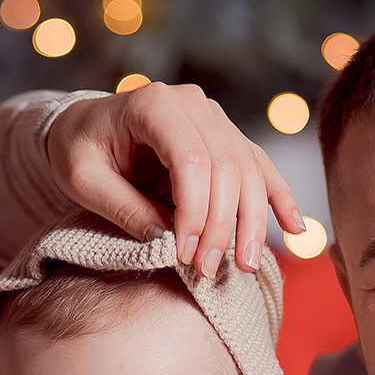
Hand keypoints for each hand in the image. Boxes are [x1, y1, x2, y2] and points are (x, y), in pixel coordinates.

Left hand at [46, 82, 305, 277]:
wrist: (84, 126)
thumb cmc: (78, 149)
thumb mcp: (82, 180)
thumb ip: (123, 207)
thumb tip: (165, 242)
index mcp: (153, 104)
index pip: (191, 159)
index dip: (194, 210)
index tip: (183, 253)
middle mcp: (192, 105)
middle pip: (225, 167)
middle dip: (220, 225)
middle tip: (205, 270)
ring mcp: (214, 119)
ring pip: (249, 171)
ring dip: (251, 222)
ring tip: (244, 265)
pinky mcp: (226, 138)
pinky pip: (260, 168)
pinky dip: (279, 199)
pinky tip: (297, 229)